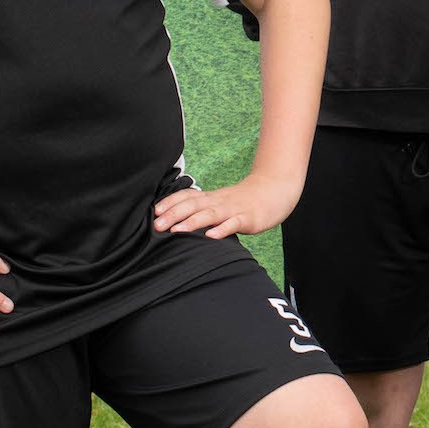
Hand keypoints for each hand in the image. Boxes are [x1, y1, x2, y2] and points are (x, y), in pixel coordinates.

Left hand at [153, 169, 299, 238]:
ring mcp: (233, 209)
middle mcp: (218, 201)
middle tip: (157, 225)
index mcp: (210, 198)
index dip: (170, 203)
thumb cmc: (243, 200)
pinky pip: (234, 223)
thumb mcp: (220, 203)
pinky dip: (222, 229)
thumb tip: (177, 221)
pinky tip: (212, 236)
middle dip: (174, 214)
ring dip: (193, 221)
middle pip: (193, 205)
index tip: (155, 212)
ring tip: (177, 230)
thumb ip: (202, 209)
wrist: (274, 190)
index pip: (187, 196)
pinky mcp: (248, 218)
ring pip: (210, 214)